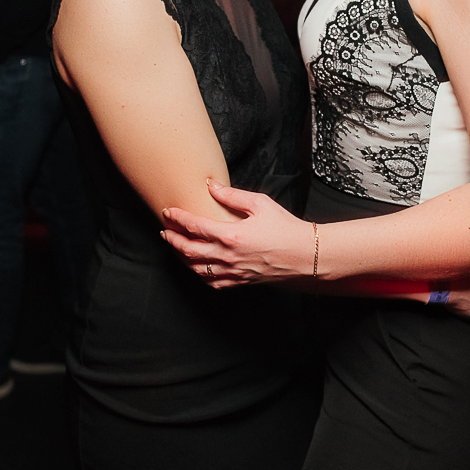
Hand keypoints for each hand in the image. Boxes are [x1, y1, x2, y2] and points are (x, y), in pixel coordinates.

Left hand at [161, 180, 311, 286]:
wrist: (305, 256)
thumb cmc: (286, 228)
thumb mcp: (260, 204)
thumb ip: (232, 196)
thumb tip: (210, 186)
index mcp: (231, 235)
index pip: (194, 227)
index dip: (177, 218)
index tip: (168, 211)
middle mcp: (227, 257)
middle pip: (188, 250)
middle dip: (172, 239)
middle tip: (164, 230)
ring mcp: (232, 272)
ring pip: (195, 269)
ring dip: (181, 257)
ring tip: (175, 247)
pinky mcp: (239, 282)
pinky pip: (211, 283)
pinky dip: (198, 274)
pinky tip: (196, 267)